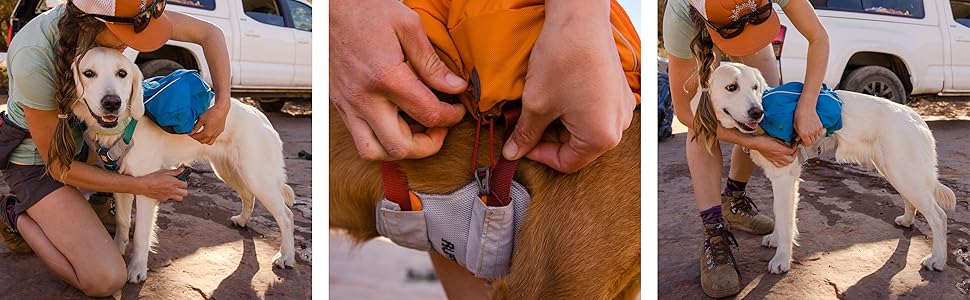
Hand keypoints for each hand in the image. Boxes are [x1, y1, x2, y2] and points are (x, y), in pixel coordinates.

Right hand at [137, 168, 188, 201]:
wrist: (143, 185)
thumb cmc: (152, 178)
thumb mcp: (164, 172)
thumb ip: (175, 172)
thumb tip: (182, 170)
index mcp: (174, 183)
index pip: (185, 185)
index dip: (184, 182)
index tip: (181, 180)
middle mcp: (173, 190)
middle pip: (185, 193)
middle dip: (183, 189)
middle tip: (179, 186)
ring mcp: (168, 196)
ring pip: (180, 198)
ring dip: (179, 195)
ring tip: (174, 190)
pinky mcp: (163, 199)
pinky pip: (170, 199)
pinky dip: (169, 196)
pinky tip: (165, 192)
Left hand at [191, 98, 228, 144]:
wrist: (221, 109)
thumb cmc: (211, 113)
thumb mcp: (201, 119)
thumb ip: (195, 127)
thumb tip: (190, 132)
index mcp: (207, 132)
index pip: (197, 137)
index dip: (192, 136)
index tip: (189, 133)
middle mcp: (213, 135)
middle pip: (202, 141)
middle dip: (197, 138)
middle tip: (194, 134)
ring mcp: (217, 133)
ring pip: (209, 142)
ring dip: (204, 140)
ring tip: (200, 135)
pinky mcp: (220, 131)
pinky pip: (214, 138)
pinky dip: (209, 137)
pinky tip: (207, 132)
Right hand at [330, 0, 467, 159]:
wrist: (330, 7)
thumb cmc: (366, 10)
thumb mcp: (408, 25)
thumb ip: (432, 62)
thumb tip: (454, 87)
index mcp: (385, 77)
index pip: (427, 114)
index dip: (450, 117)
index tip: (456, 110)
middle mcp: (363, 98)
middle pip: (399, 147)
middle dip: (427, 146)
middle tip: (439, 129)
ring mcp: (347, 104)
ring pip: (373, 151)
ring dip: (399, 149)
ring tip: (416, 131)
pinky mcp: (339, 104)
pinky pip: (359, 138)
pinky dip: (381, 139)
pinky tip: (396, 121)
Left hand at [502, 14, 634, 172]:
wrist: (581, 18)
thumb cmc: (563, 58)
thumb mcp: (537, 103)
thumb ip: (526, 134)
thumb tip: (513, 153)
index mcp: (601, 136)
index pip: (566, 163)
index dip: (538, 155)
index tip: (520, 144)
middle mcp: (618, 126)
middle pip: (577, 147)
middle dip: (547, 137)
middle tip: (524, 123)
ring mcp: (621, 108)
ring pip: (584, 129)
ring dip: (558, 123)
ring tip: (538, 105)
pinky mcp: (617, 92)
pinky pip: (593, 112)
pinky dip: (572, 109)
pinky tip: (555, 94)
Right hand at [750, 135, 797, 166]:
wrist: (756, 143)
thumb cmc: (764, 139)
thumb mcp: (776, 137)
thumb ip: (783, 141)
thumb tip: (788, 142)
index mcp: (781, 149)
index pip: (792, 150)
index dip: (795, 147)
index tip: (794, 144)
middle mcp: (779, 156)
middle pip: (791, 159)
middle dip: (794, 155)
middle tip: (794, 150)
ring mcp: (775, 159)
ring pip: (786, 164)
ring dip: (790, 160)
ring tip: (790, 156)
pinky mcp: (771, 160)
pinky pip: (778, 165)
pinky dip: (783, 164)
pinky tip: (783, 161)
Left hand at [793, 103, 823, 145]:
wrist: (806, 108)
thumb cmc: (799, 116)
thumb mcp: (795, 127)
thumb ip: (797, 134)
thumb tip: (798, 140)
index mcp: (804, 134)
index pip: (807, 144)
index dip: (805, 144)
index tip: (803, 142)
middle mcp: (811, 133)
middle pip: (812, 142)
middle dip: (809, 141)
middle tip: (806, 138)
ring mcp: (816, 130)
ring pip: (816, 138)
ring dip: (813, 137)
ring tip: (809, 133)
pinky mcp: (820, 126)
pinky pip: (820, 133)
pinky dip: (817, 133)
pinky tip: (813, 129)